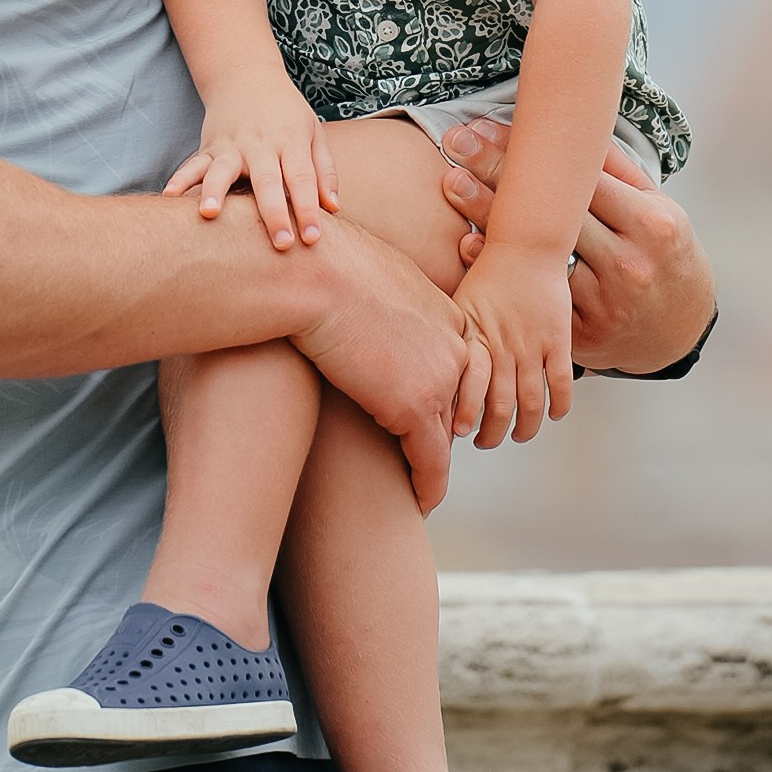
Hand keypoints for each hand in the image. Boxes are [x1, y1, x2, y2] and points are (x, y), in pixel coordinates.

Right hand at [167, 72, 336, 251]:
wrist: (246, 76)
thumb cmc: (286, 113)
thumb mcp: (313, 132)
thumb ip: (324, 171)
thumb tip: (333, 209)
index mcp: (290, 141)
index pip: (302, 178)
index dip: (308, 208)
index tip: (313, 239)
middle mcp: (260, 144)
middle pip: (267, 180)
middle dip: (274, 213)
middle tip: (281, 244)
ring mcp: (231, 145)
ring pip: (222, 170)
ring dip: (215, 191)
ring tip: (210, 214)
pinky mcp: (209, 147)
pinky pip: (193, 164)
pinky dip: (181, 179)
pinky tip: (170, 196)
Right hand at [290, 220, 493, 511]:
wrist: (314, 275)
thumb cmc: (326, 268)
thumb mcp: (373, 277)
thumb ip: (386, 301)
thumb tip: (366, 302)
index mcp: (447, 315)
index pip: (457, 370)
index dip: (444, 397)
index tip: (436, 418)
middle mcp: (455, 347)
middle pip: (456, 405)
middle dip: (443, 433)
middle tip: (428, 461)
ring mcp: (440, 378)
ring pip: (444, 438)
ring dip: (435, 467)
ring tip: (425, 489)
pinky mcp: (415, 407)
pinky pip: (430, 460)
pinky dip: (427, 486)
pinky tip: (420, 503)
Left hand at [442, 124, 715, 376]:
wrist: (680, 329)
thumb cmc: (663, 253)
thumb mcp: (658, 208)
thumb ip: (619, 172)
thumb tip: (575, 127)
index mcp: (650, 223)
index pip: (583, 179)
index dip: (534, 152)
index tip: (490, 126)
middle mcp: (628, 263)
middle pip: (554, 212)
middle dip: (502, 173)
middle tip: (457, 140)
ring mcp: (604, 304)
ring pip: (538, 256)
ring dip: (490, 218)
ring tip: (452, 184)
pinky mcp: (582, 337)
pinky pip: (535, 300)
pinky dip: (499, 273)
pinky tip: (467, 247)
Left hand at [455, 241, 574, 446]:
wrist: (527, 246)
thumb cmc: (490, 273)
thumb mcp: (459, 305)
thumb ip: (453, 340)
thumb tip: (432, 368)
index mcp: (477, 339)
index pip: (469, 389)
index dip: (465, 416)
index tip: (460, 432)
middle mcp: (504, 347)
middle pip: (500, 407)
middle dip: (492, 433)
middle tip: (485, 441)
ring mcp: (533, 346)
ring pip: (531, 403)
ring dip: (524, 427)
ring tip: (517, 435)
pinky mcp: (558, 340)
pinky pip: (560, 384)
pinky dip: (558, 406)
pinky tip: (552, 415)